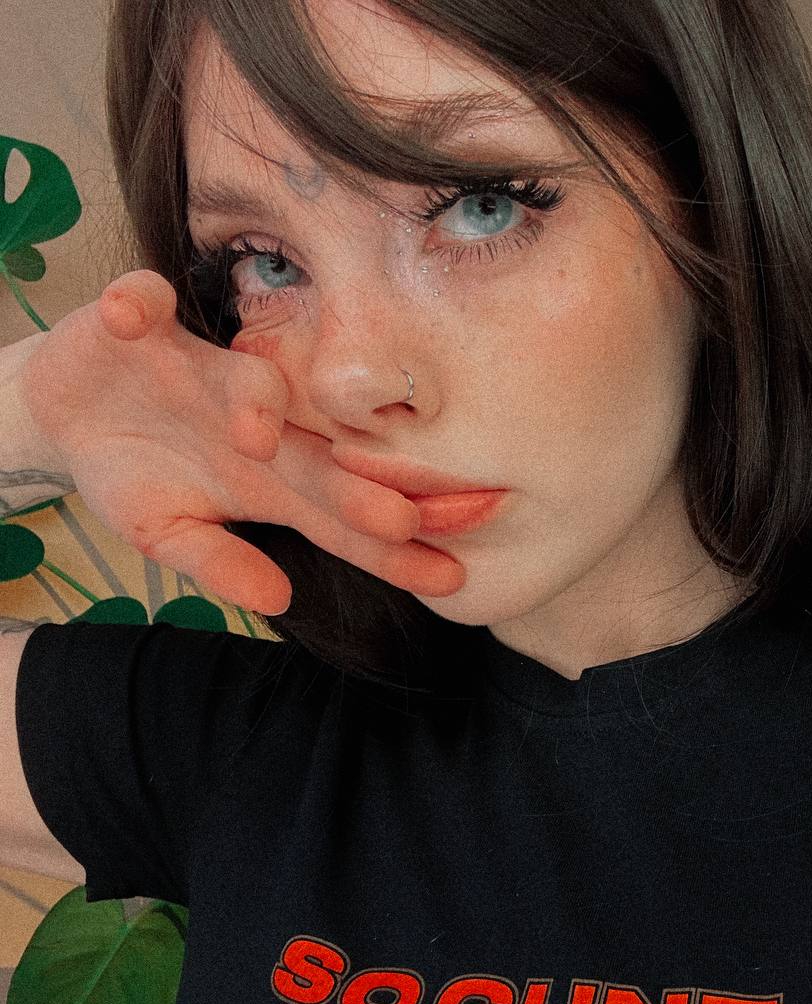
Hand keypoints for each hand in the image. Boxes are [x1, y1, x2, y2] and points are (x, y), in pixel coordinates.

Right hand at [17, 269, 463, 613]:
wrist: (71, 411)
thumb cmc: (139, 473)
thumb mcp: (167, 534)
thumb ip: (219, 563)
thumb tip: (276, 601)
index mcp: (270, 479)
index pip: (341, 521)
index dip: (389, 551)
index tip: (448, 578)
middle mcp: (255, 420)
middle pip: (318, 456)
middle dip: (357, 490)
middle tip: (401, 520)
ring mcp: (202, 369)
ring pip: (249, 379)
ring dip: (253, 403)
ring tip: (253, 438)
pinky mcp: (141, 323)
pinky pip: (144, 303)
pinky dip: (136, 302)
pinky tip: (132, 314)